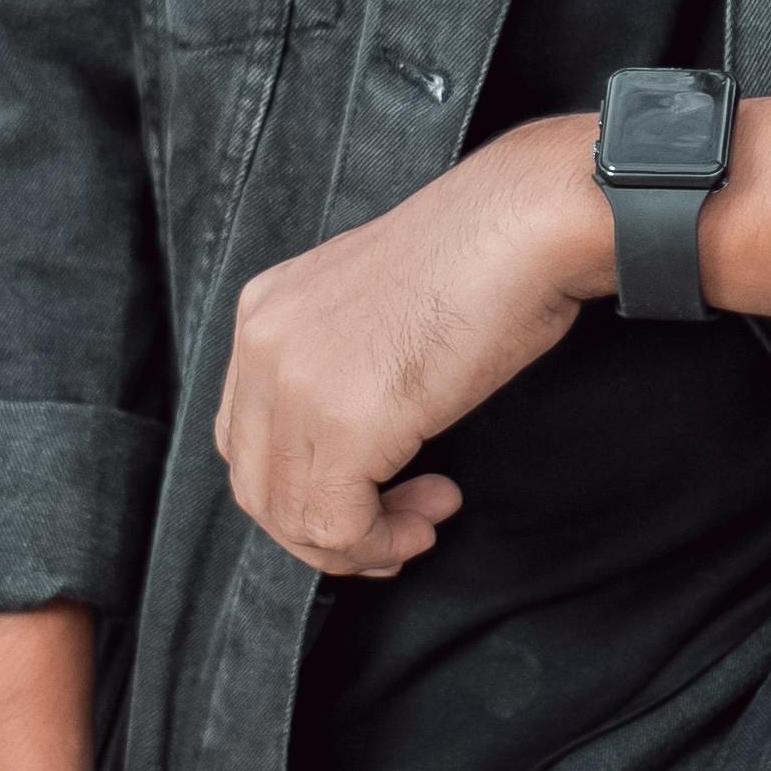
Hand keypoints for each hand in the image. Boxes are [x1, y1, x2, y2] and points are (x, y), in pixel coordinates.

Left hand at [214, 119, 604, 577]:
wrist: (524, 226)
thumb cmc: (479, 259)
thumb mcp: (373, 308)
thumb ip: (339, 366)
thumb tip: (353, 444)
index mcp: (264, 312)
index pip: (246, 437)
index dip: (304, 487)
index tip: (372, 494)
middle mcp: (261, 345)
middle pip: (257, 485)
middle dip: (327, 527)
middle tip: (399, 524)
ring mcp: (296, 386)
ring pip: (291, 516)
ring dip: (363, 540)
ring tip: (425, 516)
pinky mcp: (345, 426)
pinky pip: (337, 526)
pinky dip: (381, 543)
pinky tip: (432, 512)